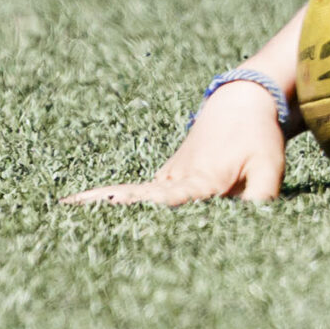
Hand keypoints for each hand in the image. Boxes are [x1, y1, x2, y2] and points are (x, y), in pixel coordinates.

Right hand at [64, 78, 289, 205]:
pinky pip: (135, 192)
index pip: (167, 200)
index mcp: (200, 180)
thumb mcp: (270, 167)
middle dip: (104, 208)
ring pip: (131, 194)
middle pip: (136, 197)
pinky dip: (111, 199)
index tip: (111, 213)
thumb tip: (251, 227)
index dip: (140, 209)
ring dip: (99, 204)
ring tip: (59, 215)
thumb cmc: (258, 136)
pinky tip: (80, 208)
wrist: (243, 101)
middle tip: (62, 216)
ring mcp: (167, 176)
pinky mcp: (165, 177)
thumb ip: (260, 197)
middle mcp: (176, 179)